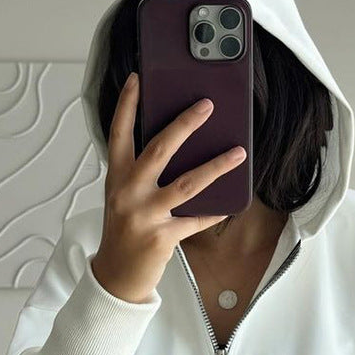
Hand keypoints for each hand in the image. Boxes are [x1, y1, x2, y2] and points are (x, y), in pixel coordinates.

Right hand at [91, 70, 246, 303]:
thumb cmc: (124, 230)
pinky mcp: (162, 237)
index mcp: (116, 177)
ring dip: (216, 166)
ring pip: (187, 183)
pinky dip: (215, 212)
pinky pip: (196, 219)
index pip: (119, 133)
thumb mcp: (124, 196)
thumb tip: (179, 148)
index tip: (139, 79)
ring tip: (238, 152)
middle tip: (207, 105)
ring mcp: (145, 215)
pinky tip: (231, 205)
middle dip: (185, 124)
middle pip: (159, 149)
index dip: (128, 104)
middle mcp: (128, 192)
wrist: (116, 276)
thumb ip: (142, 173)